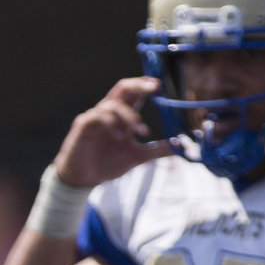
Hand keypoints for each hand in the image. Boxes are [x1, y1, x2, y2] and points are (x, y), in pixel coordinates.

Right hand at [52, 77, 173, 189]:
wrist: (83, 179)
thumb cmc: (107, 164)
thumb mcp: (138, 157)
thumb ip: (158, 150)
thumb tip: (181, 146)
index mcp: (121, 116)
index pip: (134, 93)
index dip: (146, 86)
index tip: (161, 86)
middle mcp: (108, 112)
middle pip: (123, 87)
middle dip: (139, 85)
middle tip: (155, 87)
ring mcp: (95, 117)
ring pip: (113, 103)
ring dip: (130, 116)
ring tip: (142, 132)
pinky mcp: (83, 125)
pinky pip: (98, 116)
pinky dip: (112, 124)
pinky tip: (120, 137)